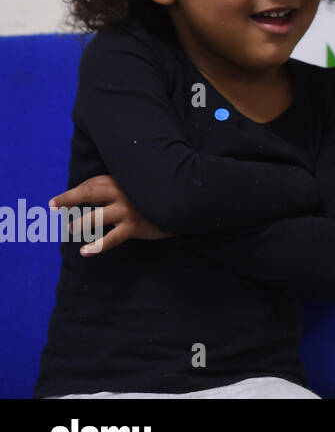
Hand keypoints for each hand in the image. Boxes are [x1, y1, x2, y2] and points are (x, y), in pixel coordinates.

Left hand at [49, 174, 173, 255]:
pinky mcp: (134, 226)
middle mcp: (123, 192)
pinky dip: (97, 246)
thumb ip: (118, 188)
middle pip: (90, 193)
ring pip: (96, 217)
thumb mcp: (139, 186)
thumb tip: (91, 196)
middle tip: (54, 206)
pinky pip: (112, 238)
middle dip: (69, 199)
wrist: (184, 205)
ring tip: (69, 230)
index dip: (77, 192)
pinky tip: (85, 251)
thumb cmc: (158, 196)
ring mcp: (128, 210)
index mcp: (123, 180)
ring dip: (79, 224)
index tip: (63, 200)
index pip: (93, 183)